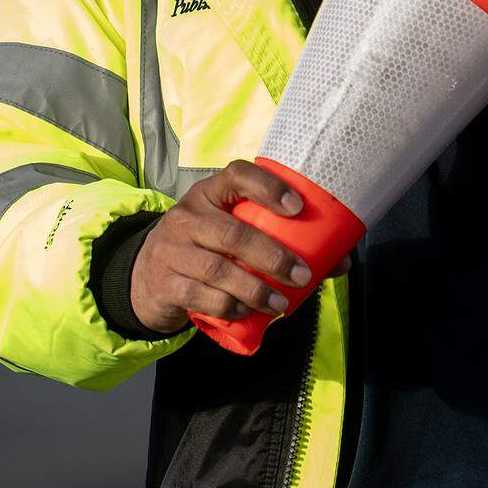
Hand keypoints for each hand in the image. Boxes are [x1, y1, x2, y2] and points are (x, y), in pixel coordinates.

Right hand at [130, 160, 348, 333]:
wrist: (146, 278)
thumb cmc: (206, 250)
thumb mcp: (232, 235)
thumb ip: (281, 242)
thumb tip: (341, 260)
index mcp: (210, 193)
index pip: (237, 175)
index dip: (268, 187)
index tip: (298, 207)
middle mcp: (188, 215)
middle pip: (233, 233)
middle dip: (273, 256)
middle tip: (302, 276)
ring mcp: (172, 249)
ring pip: (218, 269)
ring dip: (255, 289)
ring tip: (280, 303)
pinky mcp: (165, 282)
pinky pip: (200, 296)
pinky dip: (228, 307)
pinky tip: (247, 312)